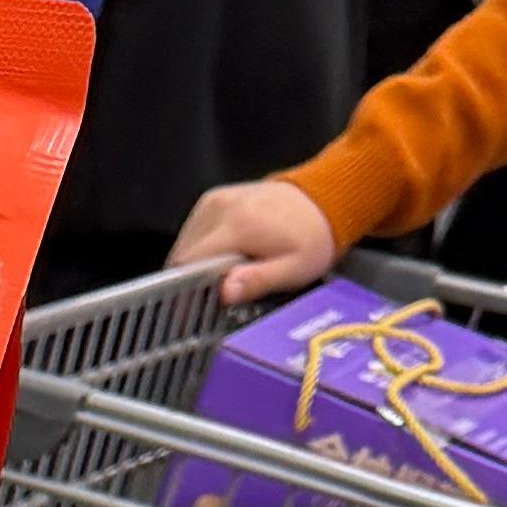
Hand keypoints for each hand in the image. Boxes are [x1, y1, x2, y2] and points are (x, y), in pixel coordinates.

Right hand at [173, 180, 341, 308]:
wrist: (323, 200)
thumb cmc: (311, 238)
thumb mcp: (293, 270)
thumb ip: (257, 281)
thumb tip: (225, 291)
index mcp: (238, 225)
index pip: (189, 263)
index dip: (187, 290)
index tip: (195, 308)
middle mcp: (221, 207)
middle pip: (182, 254)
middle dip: (192, 278)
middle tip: (217, 293)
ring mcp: (215, 200)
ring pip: (184, 244)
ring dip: (195, 264)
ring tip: (224, 273)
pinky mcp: (215, 198)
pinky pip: (192, 231)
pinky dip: (200, 249)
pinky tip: (223, 256)